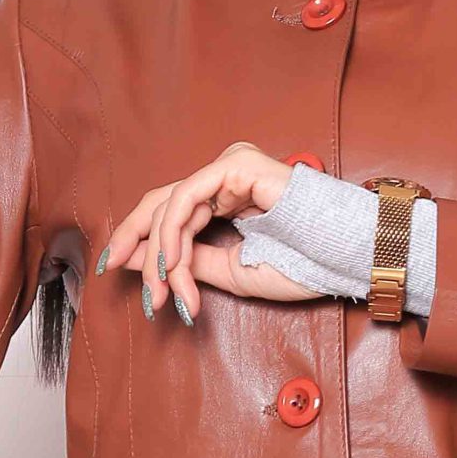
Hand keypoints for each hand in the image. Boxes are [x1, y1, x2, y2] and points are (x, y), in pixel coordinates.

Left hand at [101, 144, 314, 321]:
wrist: (343, 258)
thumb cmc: (301, 265)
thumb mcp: (228, 272)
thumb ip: (185, 262)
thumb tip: (136, 260)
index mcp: (224, 198)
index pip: (167, 214)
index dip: (137, 241)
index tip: (113, 270)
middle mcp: (223, 177)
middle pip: (159, 205)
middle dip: (135, 245)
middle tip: (129, 284)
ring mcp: (228, 167)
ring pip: (169, 208)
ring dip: (161, 256)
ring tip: (166, 292)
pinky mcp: (235, 165)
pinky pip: (186, 199)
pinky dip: (172, 235)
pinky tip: (172, 264)